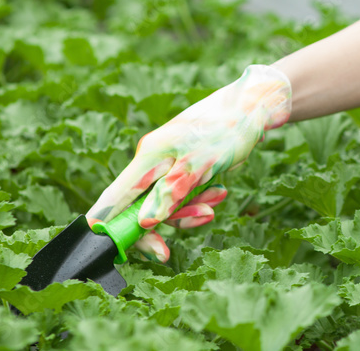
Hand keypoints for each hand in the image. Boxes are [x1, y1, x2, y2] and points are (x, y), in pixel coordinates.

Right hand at [86, 64, 291, 261]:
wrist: (254, 105)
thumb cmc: (227, 128)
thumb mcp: (201, 164)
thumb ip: (171, 193)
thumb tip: (144, 223)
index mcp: (148, 158)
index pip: (114, 199)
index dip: (106, 226)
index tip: (109, 250)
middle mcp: (154, 162)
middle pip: (139, 208)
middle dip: (159, 226)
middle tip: (165, 254)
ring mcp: (170, 165)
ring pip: (166, 205)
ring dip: (188, 211)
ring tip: (214, 202)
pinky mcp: (187, 168)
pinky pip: (185, 196)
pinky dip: (200, 200)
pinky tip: (219, 193)